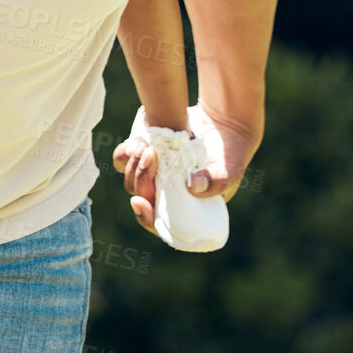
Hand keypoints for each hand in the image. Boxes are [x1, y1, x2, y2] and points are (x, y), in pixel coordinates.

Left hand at [112, 104, 260, 237]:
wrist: (222, 128)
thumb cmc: (228, 158)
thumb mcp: (229, 172)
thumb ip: (216, 182)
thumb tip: (193, 188)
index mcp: (184, 210)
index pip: (159, 223)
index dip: (146, 217)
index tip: (139, 203)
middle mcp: (164, 195)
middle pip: (141, 196)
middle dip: (141, 179)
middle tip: (151, 156)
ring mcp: (153, 175)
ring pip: (130, 179)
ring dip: (133, 165)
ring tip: (146, 148)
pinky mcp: (145, 156)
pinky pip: (124, 159)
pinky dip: (125, 153)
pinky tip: (135, 144)